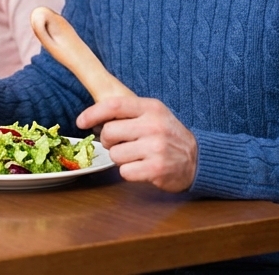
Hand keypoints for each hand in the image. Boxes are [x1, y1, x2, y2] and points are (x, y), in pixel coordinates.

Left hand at [76, 97, 196, 191]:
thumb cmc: (169, 136)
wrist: (197, 159)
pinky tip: (143, 168)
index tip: (80, 122)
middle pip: (109, 132)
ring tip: (137, 156)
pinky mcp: (156, 168)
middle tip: (122, 144)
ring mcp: (155, 147)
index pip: (113, 105)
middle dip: (109, 141)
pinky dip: (130, 172)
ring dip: (121, 159)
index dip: (92, 113)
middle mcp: (153, 125)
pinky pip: (125, 172)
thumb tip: (93, 118)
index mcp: (151, 108)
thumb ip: (128, 113)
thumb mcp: (154, 115)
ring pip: (115, 154)